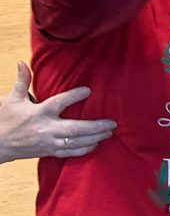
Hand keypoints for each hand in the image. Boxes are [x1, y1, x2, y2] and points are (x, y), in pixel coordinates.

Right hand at [0, 61, 116, 162]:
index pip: (59, 103)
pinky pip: (69, 153)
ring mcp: (48, 143)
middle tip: (112, 123)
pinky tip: (95, 144)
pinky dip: (83, 150)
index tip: (89, 90)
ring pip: (75, 143)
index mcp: (38, 113)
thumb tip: (21, 62)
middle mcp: (45, 129)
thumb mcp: (12, 99)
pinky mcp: (47, 152)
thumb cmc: (5, 119)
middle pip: (74, 129)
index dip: (74, 96)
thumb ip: (22, 80)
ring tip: (109, 132)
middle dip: (95, 127)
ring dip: (94, 138)